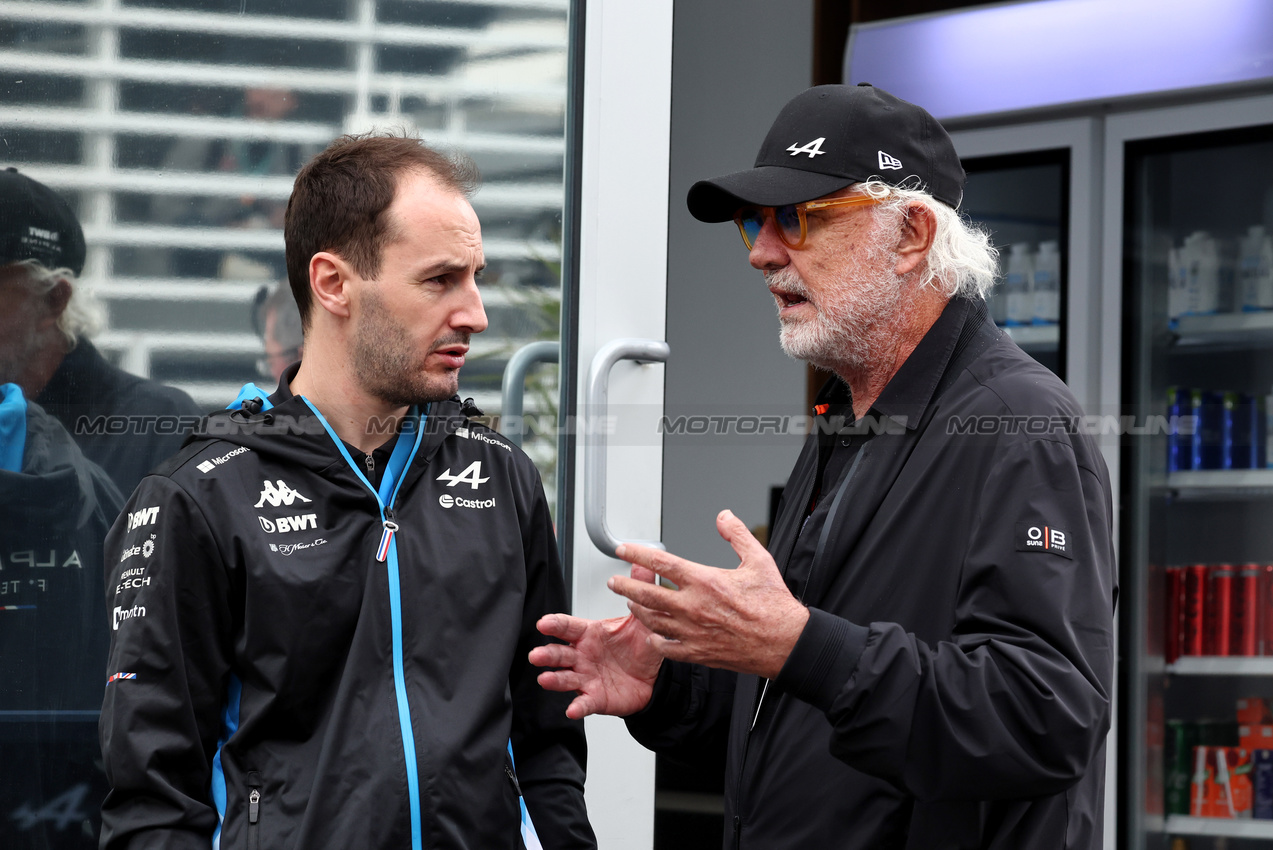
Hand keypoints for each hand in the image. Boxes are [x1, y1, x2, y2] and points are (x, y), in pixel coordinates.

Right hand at [530, 564, 664, 719]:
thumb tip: (642, 561)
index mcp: (589, 634)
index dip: (555, 625)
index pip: (568, 627)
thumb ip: (640, 588)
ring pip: (565, 678)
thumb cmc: (639, 647)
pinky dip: (577, 706)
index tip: (543, 623)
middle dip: (547, 654)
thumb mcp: (641, 618)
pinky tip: (572, 709)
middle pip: (560, 653)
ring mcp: (586, 677)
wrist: (654, 678)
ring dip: (553, 679)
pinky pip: (584, 702)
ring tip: (545, 679)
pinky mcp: (595, 697)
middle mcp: (582, 655)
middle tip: (536, 655)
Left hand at [610, 510, 808, 678]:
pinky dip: (655, 639)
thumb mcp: (759, 560)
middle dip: (625, 586)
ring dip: (637, 609)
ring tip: (631, 603)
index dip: (637, 554)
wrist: (785, 643)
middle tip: (614, 581)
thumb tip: (723, 517)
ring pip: (652, 620)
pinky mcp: (697, 653)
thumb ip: (737, 535)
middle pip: (646, 594)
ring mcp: (692, 632)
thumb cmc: (774, 605)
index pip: (660, 563)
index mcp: (704, 581)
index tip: (624, 550)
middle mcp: (693, 607)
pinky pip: (666, 647)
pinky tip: (652, 634)